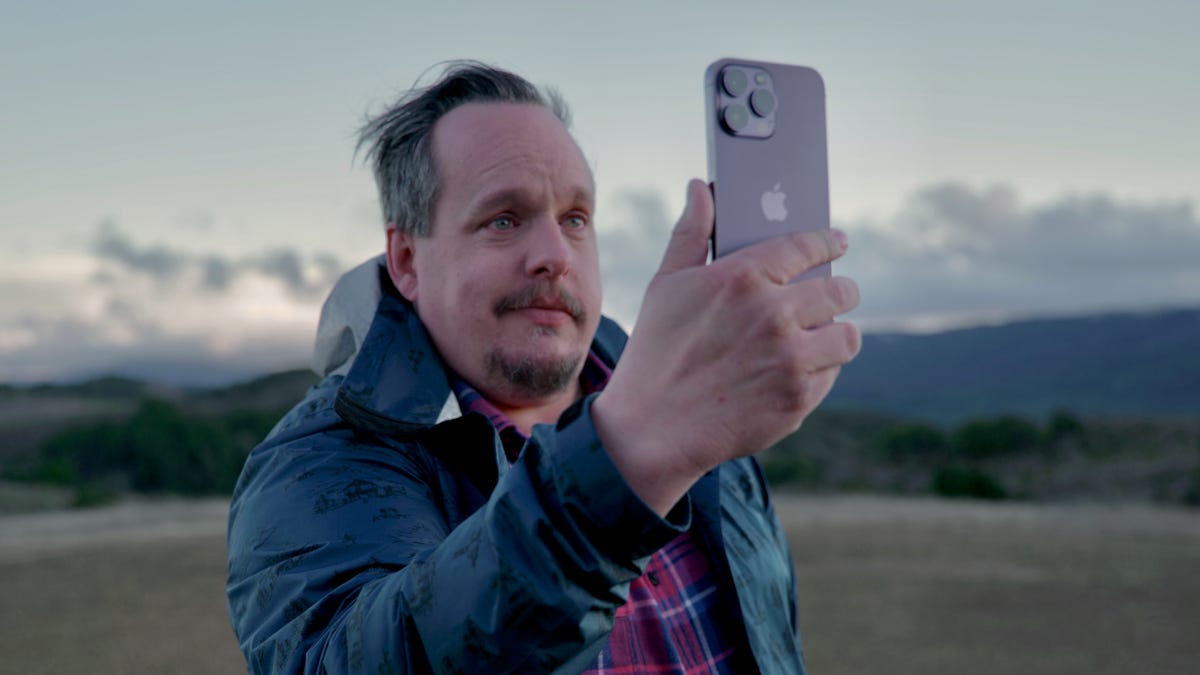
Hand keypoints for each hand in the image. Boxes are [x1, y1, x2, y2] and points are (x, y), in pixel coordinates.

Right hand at [592, 179, 860, 514]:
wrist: (652, 430)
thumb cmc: (655, 352)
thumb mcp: (665, 285)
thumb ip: (690, 233)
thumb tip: (701, 187)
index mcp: (741, 277)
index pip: (806, 246)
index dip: (828, 242)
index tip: (838, 242)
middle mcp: (773, 313)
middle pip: (840, 291)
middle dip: (840, 291)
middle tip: (834, 296)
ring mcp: (790, 358)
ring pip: (845, 336)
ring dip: (835, 335)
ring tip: (820, 337)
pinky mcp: (799, 398)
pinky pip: (830, 374)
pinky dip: (819, 372)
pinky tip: (795, 372)